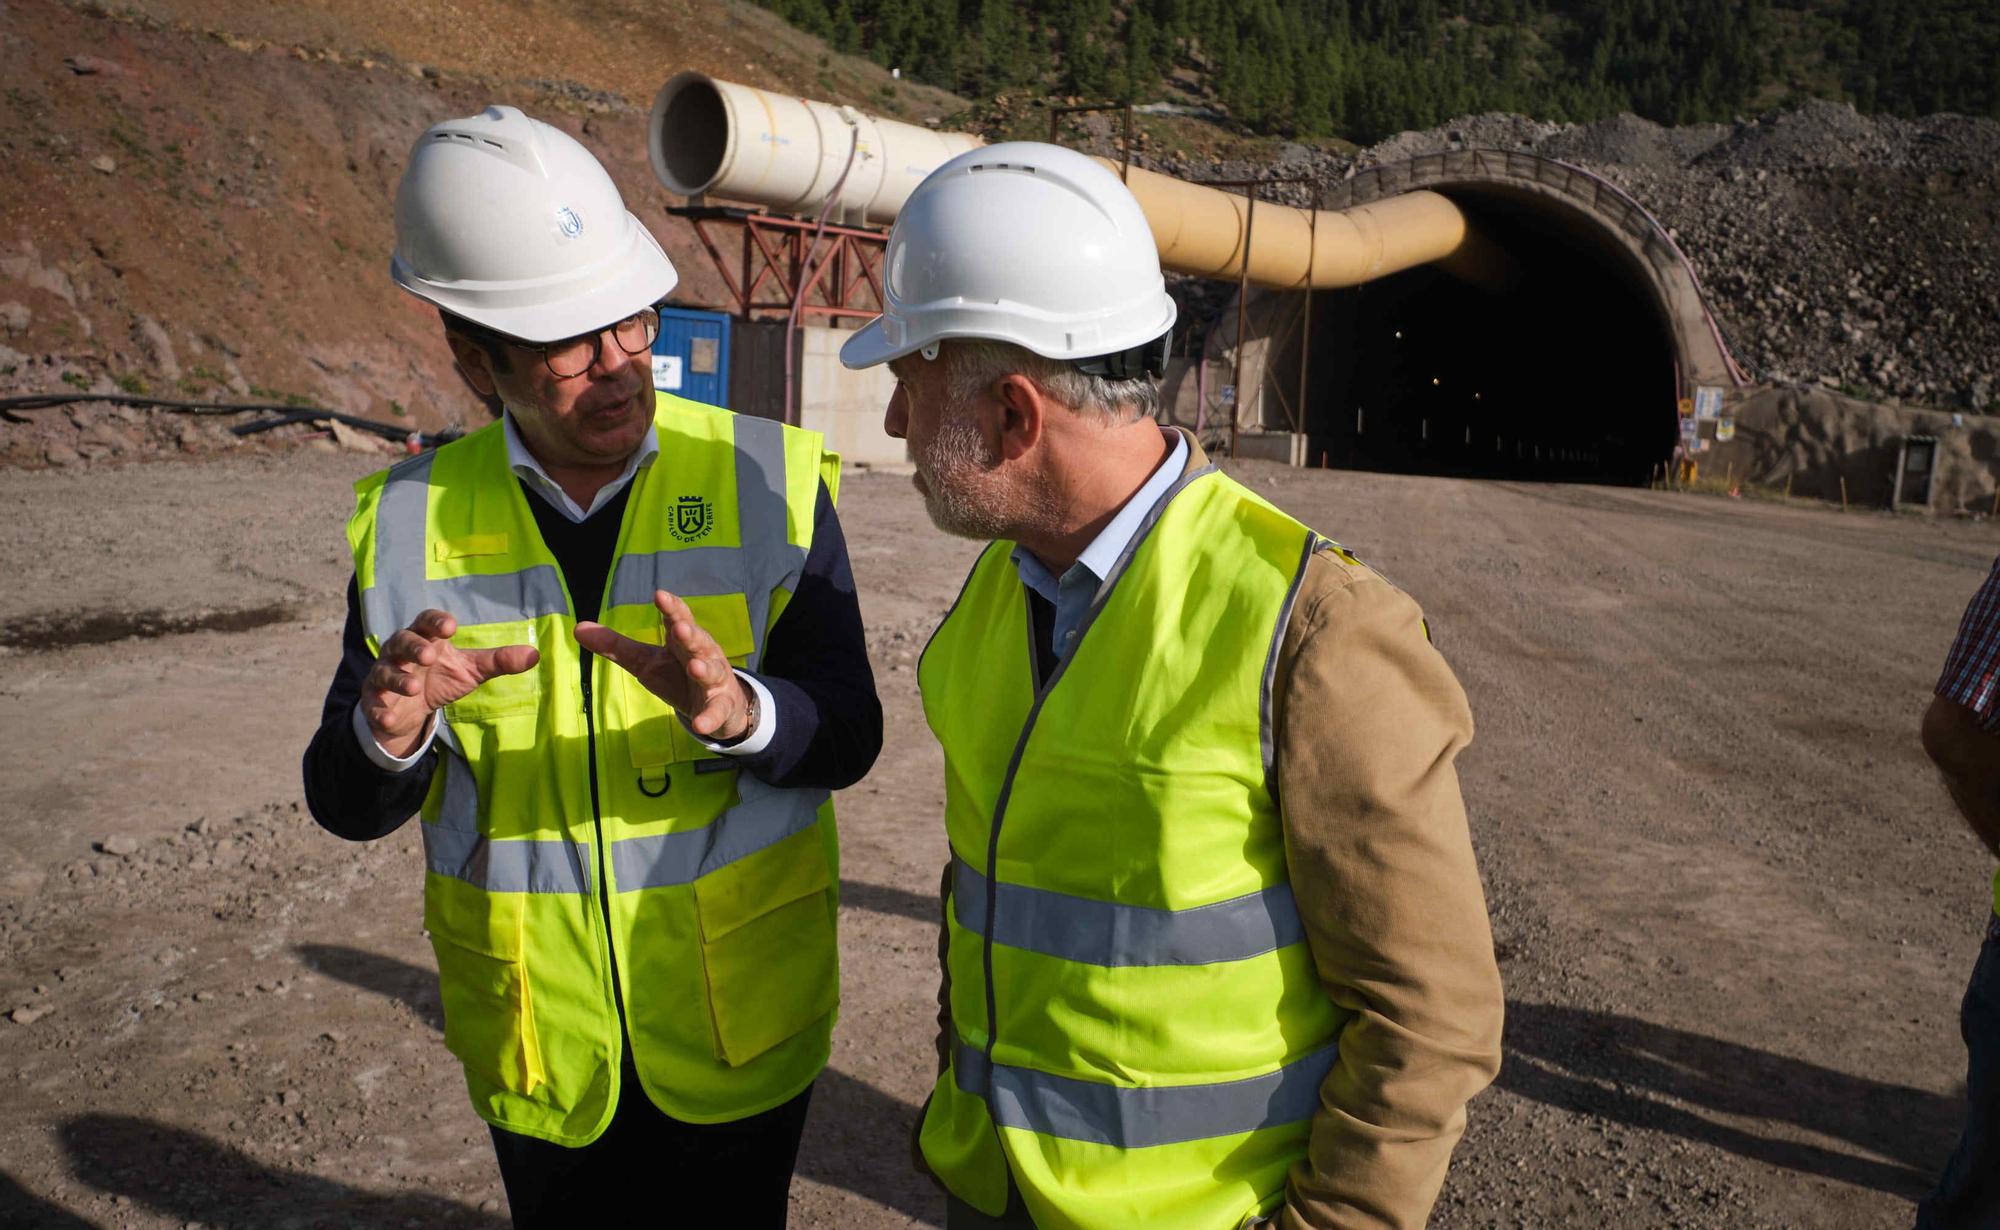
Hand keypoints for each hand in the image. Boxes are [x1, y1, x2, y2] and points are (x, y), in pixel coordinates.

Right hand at [361, 609, 539, 757]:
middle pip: (401, 641)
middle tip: (429, 654)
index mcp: (425, 638)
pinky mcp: (375, 701)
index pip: (426, 622)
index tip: (450, 626)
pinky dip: (381, 711)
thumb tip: (534, 654)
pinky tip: (389, 719)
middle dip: (414, 646)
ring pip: (385, 671)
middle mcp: (400, 652)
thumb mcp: (470, 670)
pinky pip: (374, 704)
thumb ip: (499, 661)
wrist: (410, 710)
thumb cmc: (440, 678)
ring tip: (414, 687)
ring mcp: (384, 676)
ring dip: (398, 678)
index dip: (435, 622)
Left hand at [575, 590, 751, 740]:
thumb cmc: (678, 675)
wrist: (718, 705)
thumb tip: (577, 628)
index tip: (660, 595)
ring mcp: (714, 680)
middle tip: (680, 628)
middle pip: (697, 641)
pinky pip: (716, 711)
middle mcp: (702, 654)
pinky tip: (699, 725)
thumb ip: (615, 645)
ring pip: (711, 672)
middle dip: (690, 634)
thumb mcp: (645, 661)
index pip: (678, 618)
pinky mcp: (721, 706)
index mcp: (681, 640)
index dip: (671, 607)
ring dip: (704, 669)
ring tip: (695, 668)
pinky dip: (709, 718)